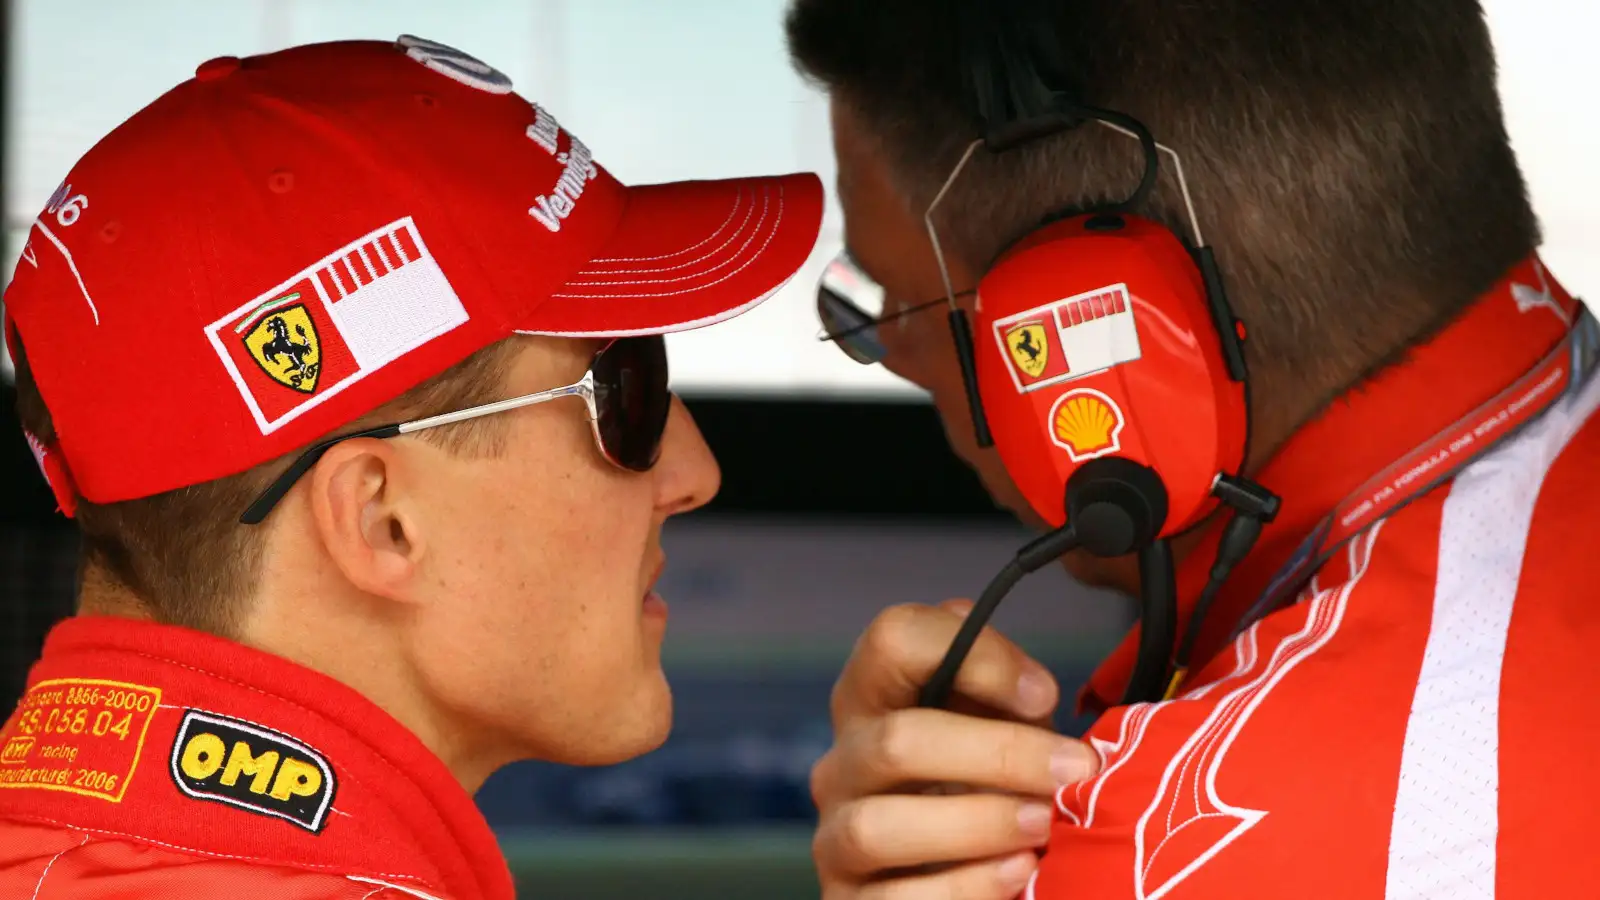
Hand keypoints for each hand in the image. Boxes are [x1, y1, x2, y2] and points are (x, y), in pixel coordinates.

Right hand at [812, 600, 1101, 898]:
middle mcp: (842, 763)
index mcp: (873, 700)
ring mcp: (835, 837)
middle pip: (897, 740)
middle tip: (1072, 770)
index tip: (1042, 693)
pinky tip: (1017, 873)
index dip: (978, 658)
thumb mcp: (999, 723)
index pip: (893, 638)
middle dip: (998, 754)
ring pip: (880, 825)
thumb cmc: (988, 783)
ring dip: (977, 823)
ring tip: (1044, 825)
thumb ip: (1006, 689)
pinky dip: (964, 887)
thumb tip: (1032, 693)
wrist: (963, 869)